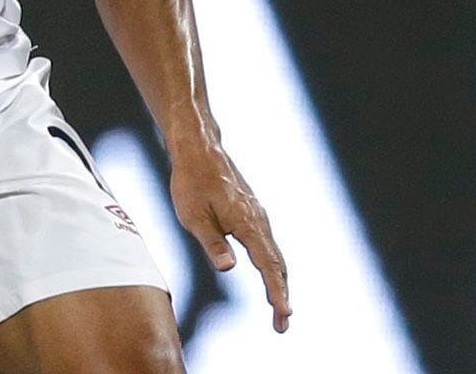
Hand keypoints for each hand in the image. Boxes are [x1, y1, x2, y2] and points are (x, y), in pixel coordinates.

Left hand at [168, 141, 290, 332]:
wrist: (199, 149)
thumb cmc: (191, 182)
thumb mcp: (193, 216)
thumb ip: (212, 242)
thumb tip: (229, 268)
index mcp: (246, 223)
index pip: (267, 265)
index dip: (277, 292)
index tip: (284, 314)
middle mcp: (259, 220)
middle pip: (278, 264)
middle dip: (282, 295)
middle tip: (282, 325)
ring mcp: (258, 216)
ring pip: (275, 254)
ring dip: (279, 282)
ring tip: (278, 309)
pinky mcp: (252, 212)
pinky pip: (268, 244)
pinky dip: (273, 265)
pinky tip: (270, 276)